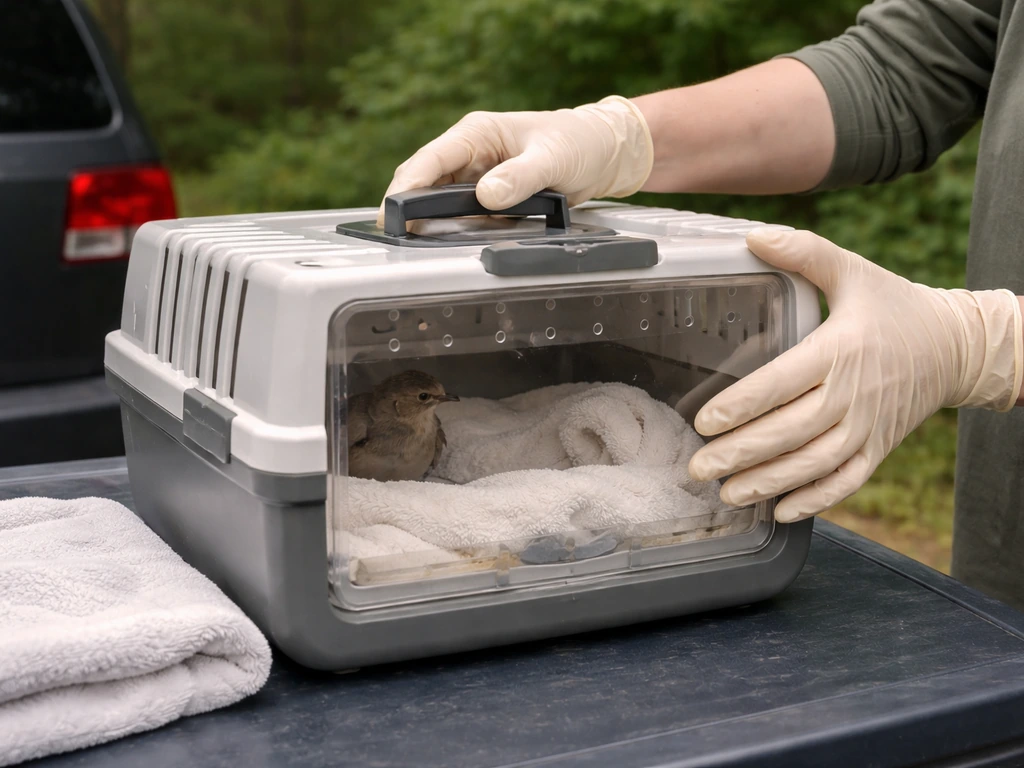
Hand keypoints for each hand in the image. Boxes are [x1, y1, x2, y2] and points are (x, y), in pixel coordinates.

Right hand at [376, 96, 652, 226]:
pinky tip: (451, 243)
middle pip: (426, 183)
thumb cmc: (580, 142)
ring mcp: (478, 177)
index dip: (407, 185)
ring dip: (432, 222)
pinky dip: (457, 229)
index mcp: (477, 134)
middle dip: (410, 208)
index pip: (430, 159)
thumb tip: (486, 195)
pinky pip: (464, 215)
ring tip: (419, 245)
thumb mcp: (553, 159)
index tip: (392, 210)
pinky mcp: (490, 196)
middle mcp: (471, 154)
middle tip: (400, 238)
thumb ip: (520, 177)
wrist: (605, 152)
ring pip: (441, 202)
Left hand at [688, 229, 1022, 522]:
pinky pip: (847, 481)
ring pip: (814, 464)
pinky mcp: (879, 448)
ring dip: (769, 482)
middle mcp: (852, 394)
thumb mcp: (852, 271)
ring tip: (727, 493)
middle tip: (698, 467)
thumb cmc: (894, 306)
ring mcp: (868, 427)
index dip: (741, 405)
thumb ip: (804, 252)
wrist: (955, 346)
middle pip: (790, 432)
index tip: (705, 421)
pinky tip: (780, 510)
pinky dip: (816, 499)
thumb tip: (753, 237)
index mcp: (839, 349)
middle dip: (740, 454)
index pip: (781, 383)